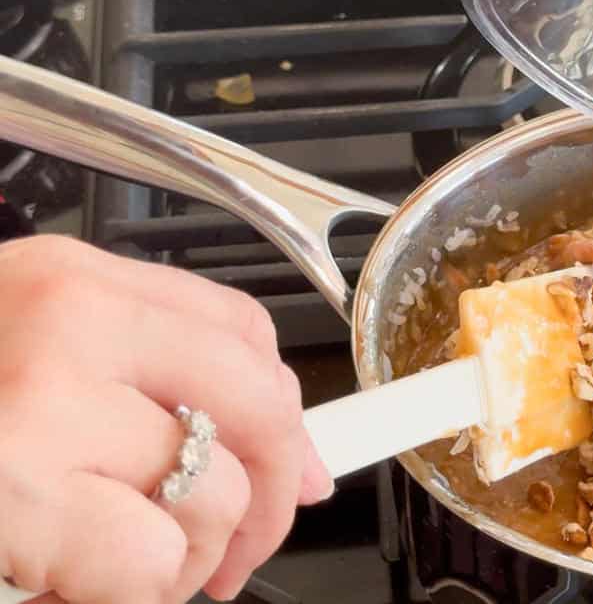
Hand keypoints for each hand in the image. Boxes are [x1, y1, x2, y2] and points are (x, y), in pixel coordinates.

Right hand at [0, 236, 333, 603]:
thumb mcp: (33, 366)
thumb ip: (150, 388)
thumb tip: (294, 458)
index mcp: (70, 281)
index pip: (242, 329)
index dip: (287, 409)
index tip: (302, 463)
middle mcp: (65, 325)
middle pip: (258, 402)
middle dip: (272, 494)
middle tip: (242, 547)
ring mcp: (40, 407)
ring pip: (212, 494)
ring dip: (192, 560)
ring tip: (131, 571)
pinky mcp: (16, 495)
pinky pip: (151, 564)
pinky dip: (138, 597)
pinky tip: (81, 588)